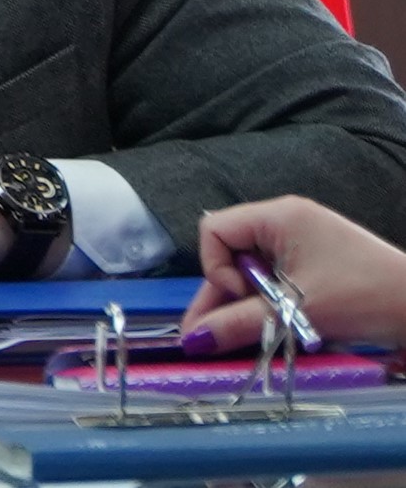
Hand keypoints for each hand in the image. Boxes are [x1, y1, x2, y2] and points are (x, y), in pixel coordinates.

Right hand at [182, 196, 405, 350]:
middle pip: (232, 254)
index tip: (241, 298)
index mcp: (279, 216)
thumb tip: (191, 340)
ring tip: (237, 341)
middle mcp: (287, 221)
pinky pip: (277, 278)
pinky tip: (268, 329)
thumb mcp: (296, 313)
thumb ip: (238, 324)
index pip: (215, 230)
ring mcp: (304, 240)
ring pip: (254, 271)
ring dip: (247, 304)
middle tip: (207, 338)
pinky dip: (270, 303)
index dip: (216, 267)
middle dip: (223, 296)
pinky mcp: (318, 261)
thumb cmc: (365, 298)